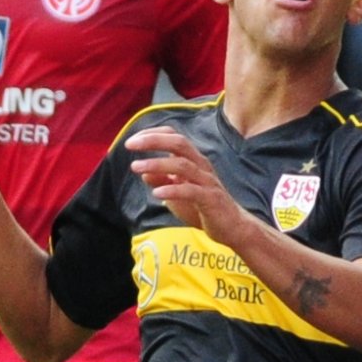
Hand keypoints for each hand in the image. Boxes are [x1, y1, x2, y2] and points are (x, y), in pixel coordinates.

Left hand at [126, 128, 252, 244]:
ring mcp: (207, 181)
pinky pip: (191, 191)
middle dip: (153, 141)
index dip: (153, 134)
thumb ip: (163, 180)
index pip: (174, 137)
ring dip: (157, 164)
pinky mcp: (211, 199)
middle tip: (129, 144)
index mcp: (194, 160)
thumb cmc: (203, 207)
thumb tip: (144, 172)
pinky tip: (157, 193)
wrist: (232, 227)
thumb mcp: (178, 192)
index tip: (132, 141)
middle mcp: (201, 166)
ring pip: (183, 165)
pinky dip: (173, 190)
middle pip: (179, 143)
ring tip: (136, 167)